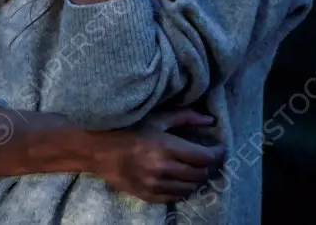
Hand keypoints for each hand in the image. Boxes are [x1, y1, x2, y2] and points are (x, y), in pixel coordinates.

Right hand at [90, 108, 224, 203]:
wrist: (97, 150)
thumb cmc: (127, 129)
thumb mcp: (156, 118)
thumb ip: (185, 118)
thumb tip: (211, 120)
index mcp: (166, 147)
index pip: (205, 157)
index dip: (217, 153)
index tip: (218, 148)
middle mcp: (163, 169)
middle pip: (200, 173)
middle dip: (207, 165)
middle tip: (204, 156)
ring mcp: (155, 185)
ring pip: (190, 187)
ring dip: (196, 178)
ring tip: (192, 167)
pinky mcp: (148, 195)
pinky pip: (175, 197)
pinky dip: (182, 189)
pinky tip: (179, 178)